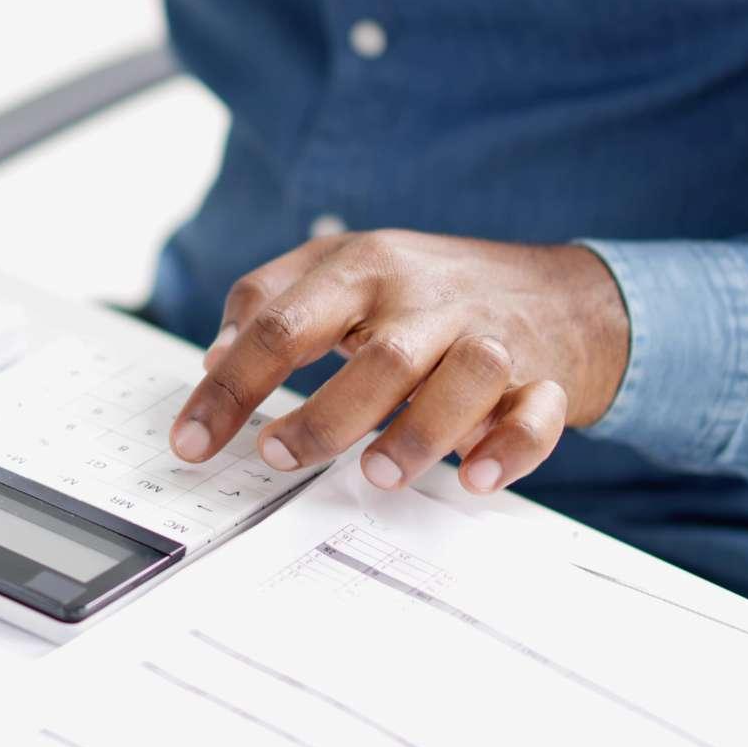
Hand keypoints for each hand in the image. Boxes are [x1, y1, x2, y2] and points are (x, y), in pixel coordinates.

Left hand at [167, 230, 629, 493]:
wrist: (556, 291)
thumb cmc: (425, 288)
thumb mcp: (339, 268)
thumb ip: (268, 302)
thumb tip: (214, 358)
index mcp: (363, 268)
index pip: (282, 322)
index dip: (228, 387)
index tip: (192, 442)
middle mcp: (427, 300)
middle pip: (381, 355)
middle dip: (325, 416)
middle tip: (278, 456)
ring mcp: (491, 337)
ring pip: (466, 376)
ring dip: (421, 431)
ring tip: (375, 472)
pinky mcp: (542, 380)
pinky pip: (536, 413)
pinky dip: (511, 449)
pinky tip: (476, 478)